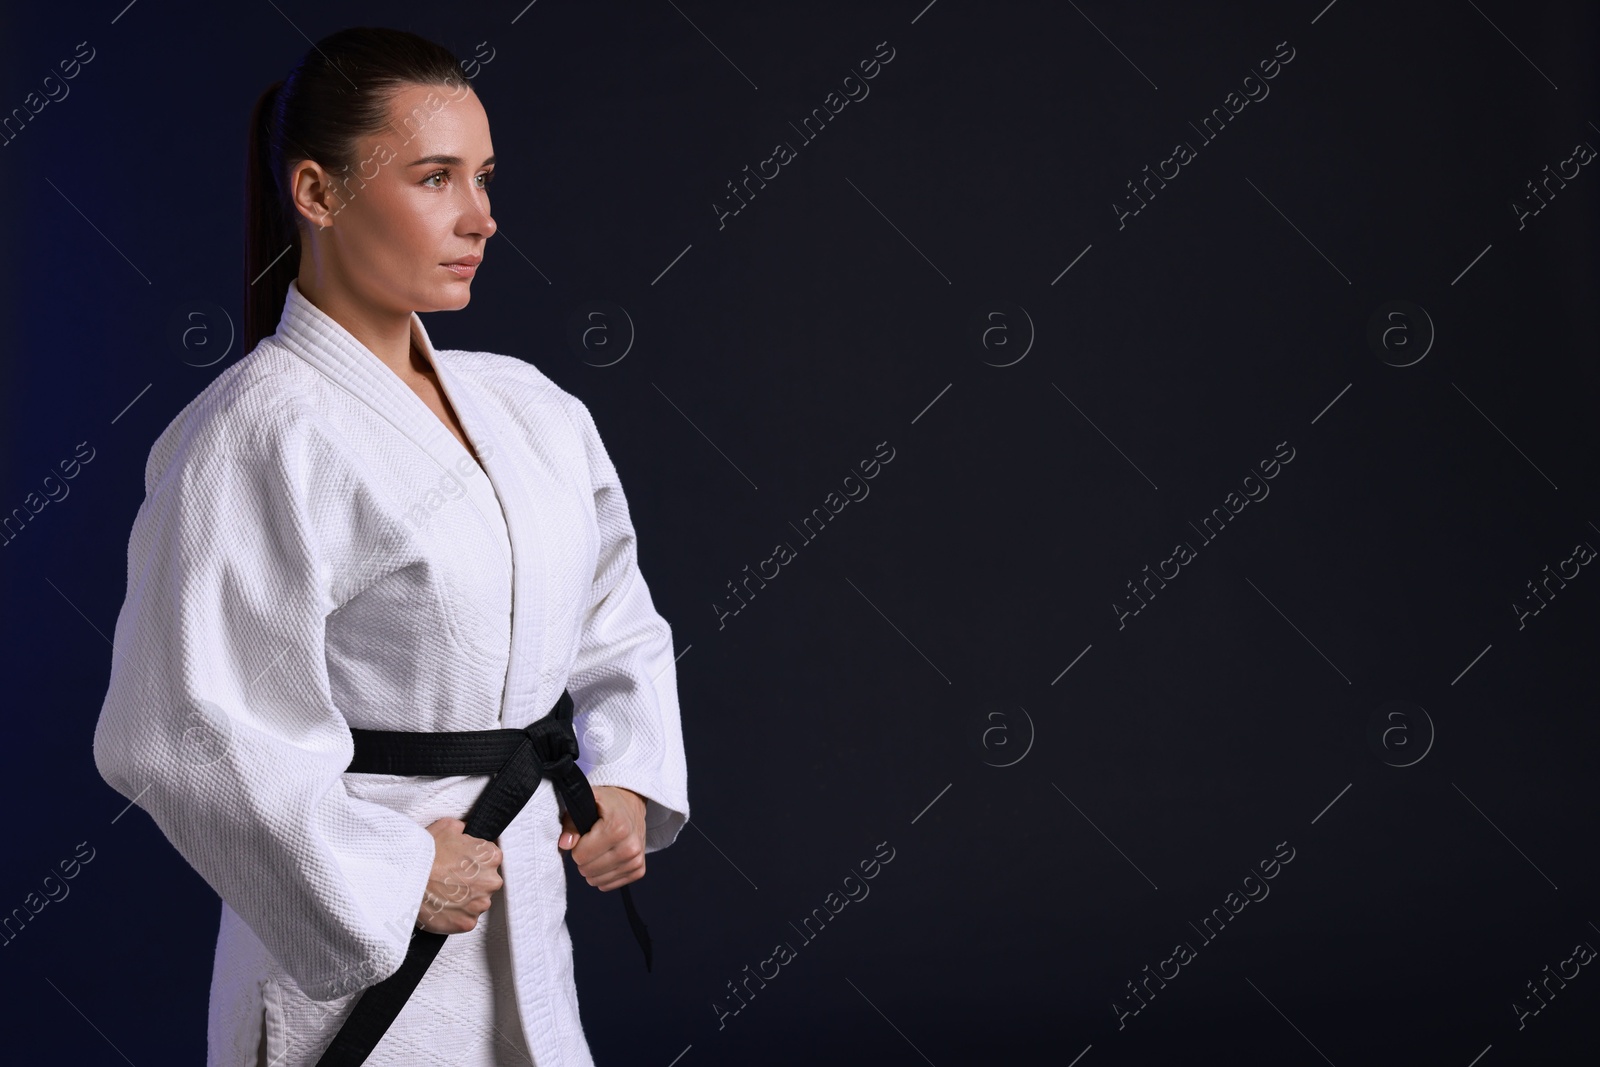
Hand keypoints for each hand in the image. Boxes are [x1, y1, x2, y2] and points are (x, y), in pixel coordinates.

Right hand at [416, 817, 503, 933]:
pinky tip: (443, 907)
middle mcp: (491, 881)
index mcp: (491, 857)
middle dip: (472, 881)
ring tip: (444, 894)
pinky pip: (466, 919)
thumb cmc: (425, 853)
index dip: (474, 861)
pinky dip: (456, 915)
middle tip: (451, 879)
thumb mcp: (447, 827)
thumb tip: (465, 831)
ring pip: (477, 902)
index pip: (491, 859)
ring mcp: (479, 904)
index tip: (461, 864)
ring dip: (465, 899)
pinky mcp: (467, 923)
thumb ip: (463, 830)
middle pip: (487, 882)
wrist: (405, 878)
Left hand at [558, 785, 646, 890]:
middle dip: (584, 858)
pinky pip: (609, 885)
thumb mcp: (587, 802)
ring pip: (597, 881)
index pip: (580, 856)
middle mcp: (630, 847)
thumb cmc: (607, 803)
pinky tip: (608, 858)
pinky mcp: (639, 870)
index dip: (578, 846)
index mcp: (618, 829)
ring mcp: (636, 860)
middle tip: (592, 842)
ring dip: (593, 867)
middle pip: (587, 870)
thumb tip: (565, 844)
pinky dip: (603, 874)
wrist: (632, 803)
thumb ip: (571, 823)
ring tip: (600, 849)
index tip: (586, 834)